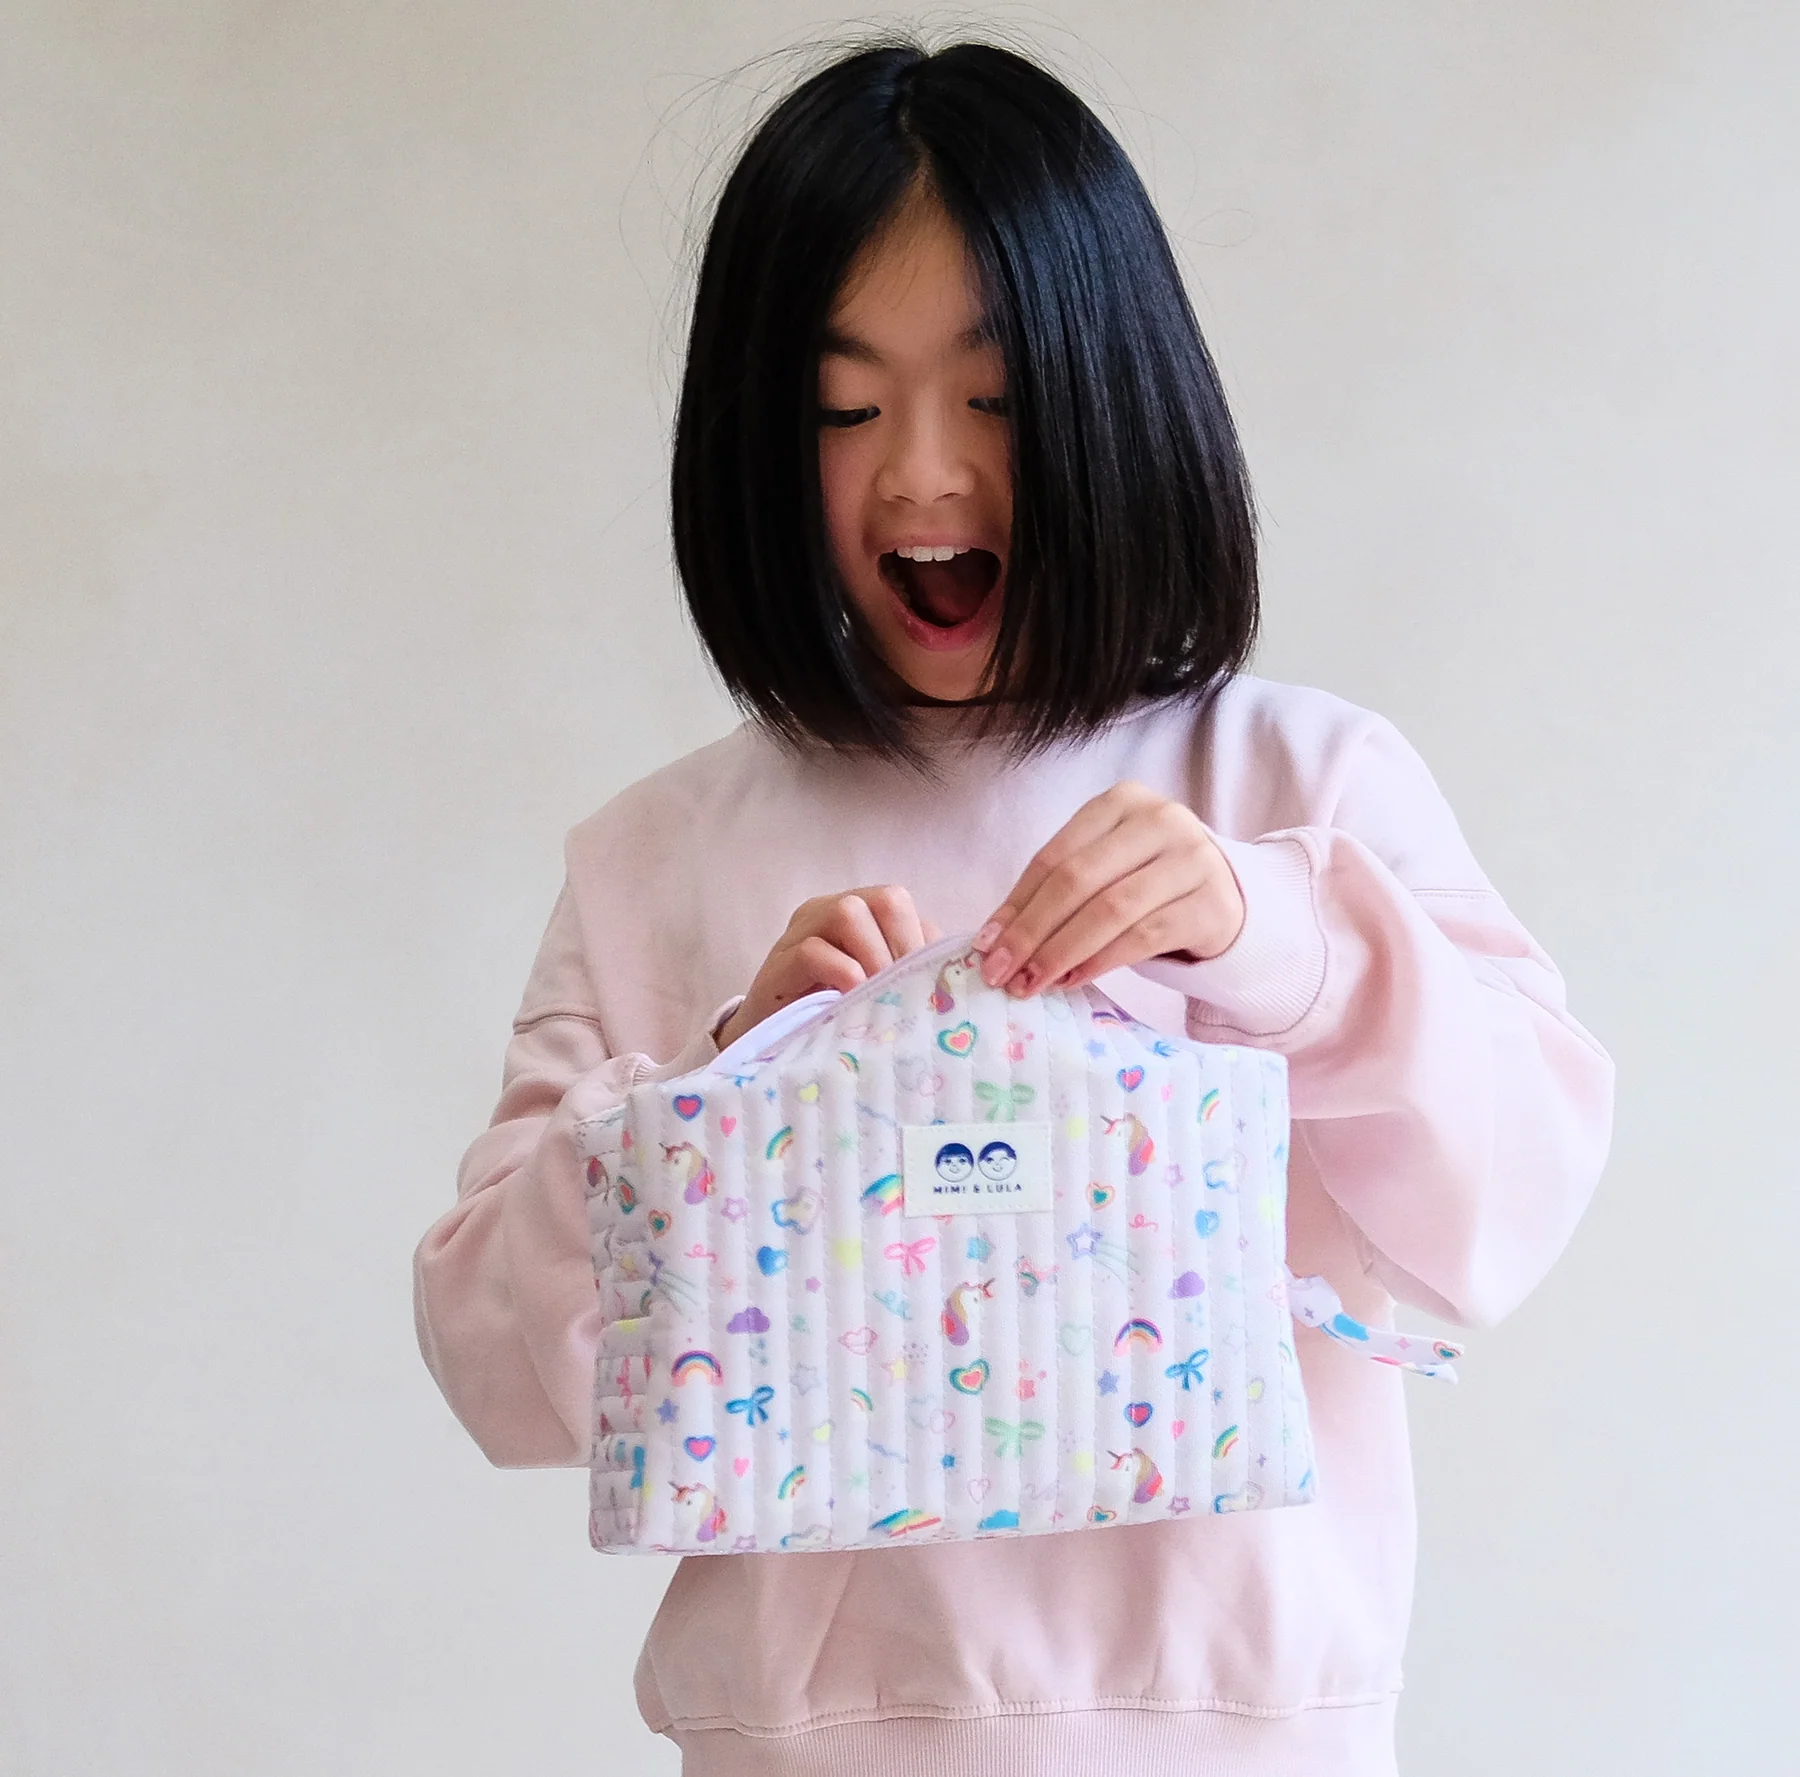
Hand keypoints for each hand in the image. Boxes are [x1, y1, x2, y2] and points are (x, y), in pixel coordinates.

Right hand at [713, 889, 941, 1049]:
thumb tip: (956, 967)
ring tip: (876, 996)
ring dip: (874, 958)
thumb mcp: (880, 990)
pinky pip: (811, 951)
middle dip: (903, 945)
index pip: (901, 903)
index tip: (926, 985)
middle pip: (884, 898)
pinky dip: (842, 975)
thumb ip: (911, 970)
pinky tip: (849, 1004)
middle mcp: (827, 912)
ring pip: (848, 912)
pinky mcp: (775, 966)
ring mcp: (798, 934)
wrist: (773, 1050)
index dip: (920, 940)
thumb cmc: (835, 1017)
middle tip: (903, 990)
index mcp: (859, 914)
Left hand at [969, 781, 1243, 995]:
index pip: (1055, 856)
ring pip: (1110, 910)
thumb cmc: (1151, 882)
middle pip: (1078, 880)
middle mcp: (1161, 820)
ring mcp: (1191, 860)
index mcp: (1122, 802)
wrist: (1228, 897)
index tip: (985, 945)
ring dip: (1061, 952)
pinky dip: (1100, 962)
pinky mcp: (1210, 904)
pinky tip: (1072, 980)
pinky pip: (1143, 937)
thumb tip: (994, 938)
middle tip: (1000, 972)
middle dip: (1031, 931)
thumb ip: (1058, 889)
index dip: (1016, 903)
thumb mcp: (1106, 867)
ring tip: (1031, 982)